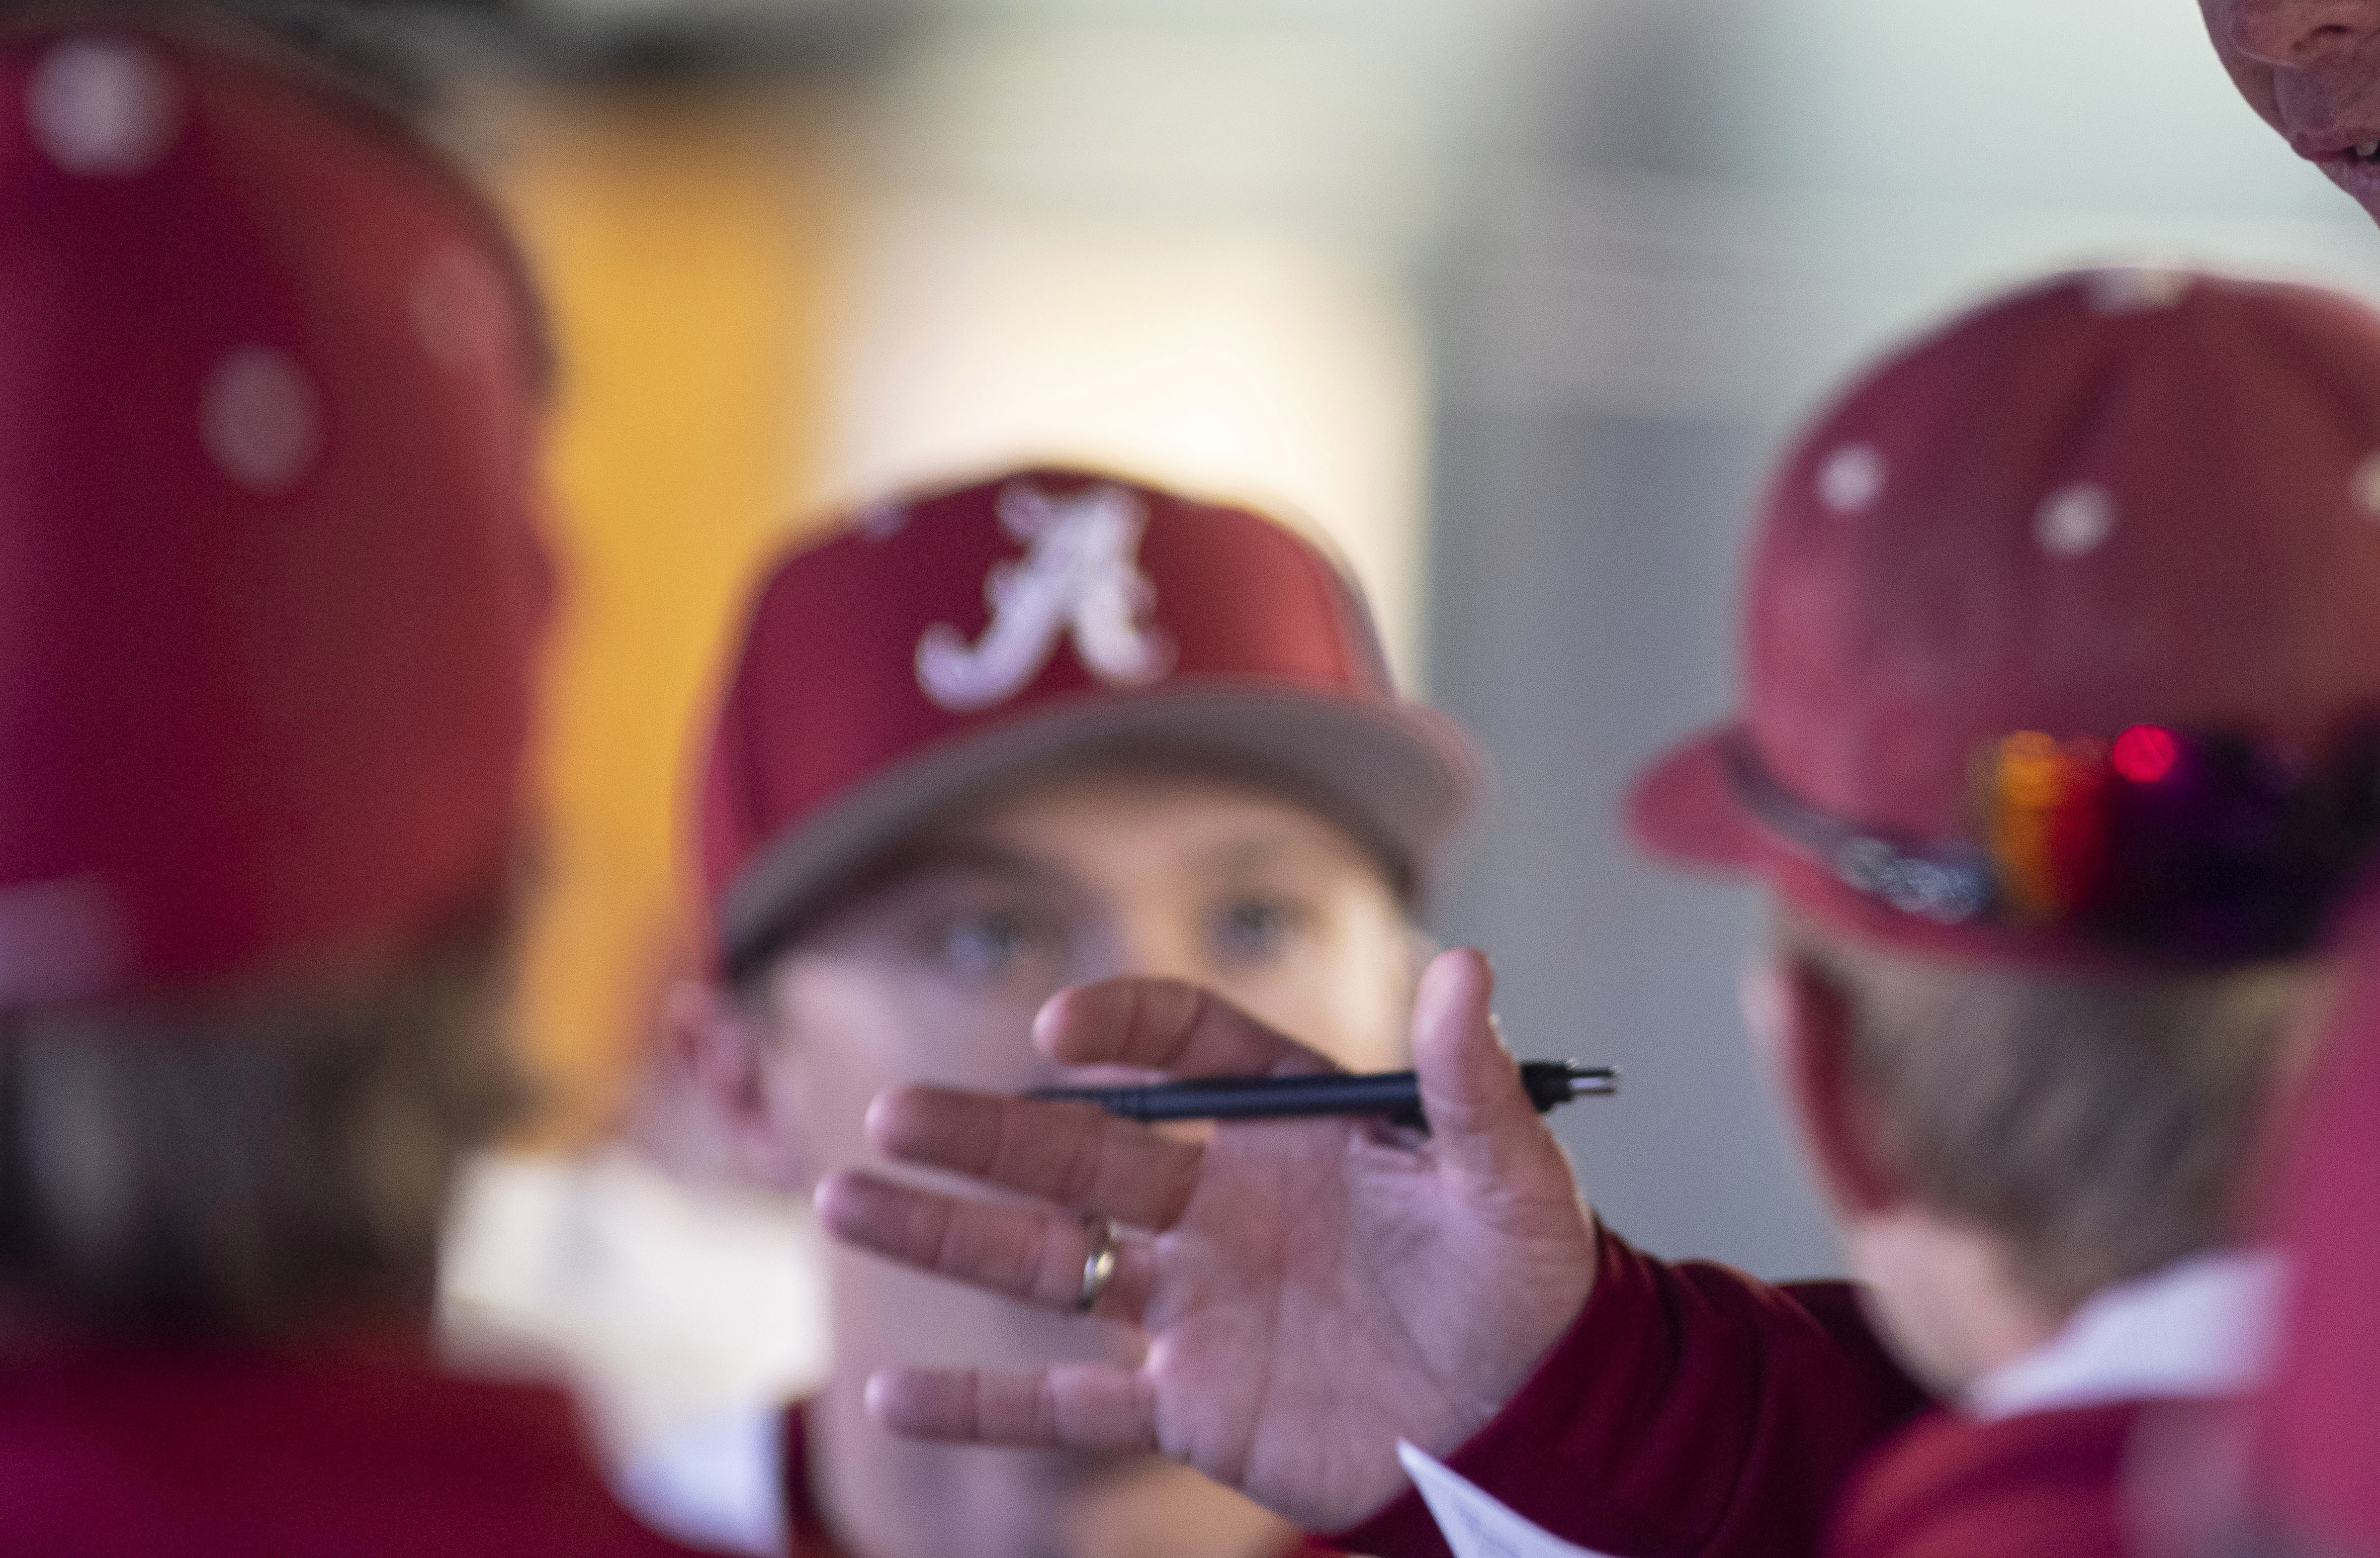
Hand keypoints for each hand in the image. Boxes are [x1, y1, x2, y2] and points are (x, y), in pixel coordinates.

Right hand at [815, 946, 1601, 1532]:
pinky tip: (889, 1396)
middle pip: (1084, 1154)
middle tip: (895, 1111)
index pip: (1187, 1052)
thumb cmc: (1531, 1278)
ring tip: (844, 1198)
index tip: (1059, 1036)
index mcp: (1296, 1124)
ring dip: (949, 1234)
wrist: (1534, 1414)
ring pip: (1051, 1263)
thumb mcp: (1512, 1172)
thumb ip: (1472, 1076)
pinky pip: (1067, 1405)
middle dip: (989, 1133)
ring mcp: (1198, 1303)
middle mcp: (1228, 1201)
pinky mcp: (1192, 1404)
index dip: (1122, 1035)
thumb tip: (1467, 964)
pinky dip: (981, 1402)